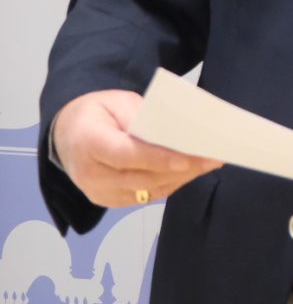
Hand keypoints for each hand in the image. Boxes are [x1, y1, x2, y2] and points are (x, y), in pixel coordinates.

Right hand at [52, 89, 222, 207]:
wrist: (68, 134)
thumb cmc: (98, 112)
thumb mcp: (118, 102)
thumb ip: (143, 116)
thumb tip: (175, 131)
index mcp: (88, 142)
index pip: (126, 155)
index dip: (158, 159)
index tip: (187, 159)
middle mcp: (90, 174)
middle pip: (142, 177)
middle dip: (181, 169)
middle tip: (213, 158)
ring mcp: (98, 192)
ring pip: (147, 191)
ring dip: (181, 179)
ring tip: (209, 164)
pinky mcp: (108, 201)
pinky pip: (144, 197)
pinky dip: (169, 184)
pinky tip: (190, 173)